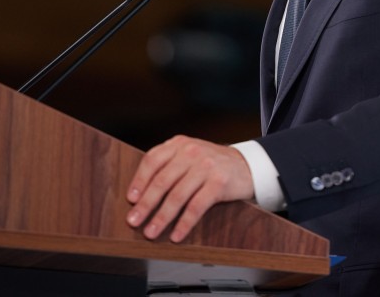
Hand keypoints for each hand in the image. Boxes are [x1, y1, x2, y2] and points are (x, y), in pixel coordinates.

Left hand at [125, 135, 254, 242]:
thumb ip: (169, 166)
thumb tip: (140, 194)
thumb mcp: (190, 156)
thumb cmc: (213, 165)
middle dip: (146, 205)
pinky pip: (196, 206)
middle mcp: (191, 152)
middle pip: (162, 181)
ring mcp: (206, 166)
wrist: (248, 166)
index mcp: (180, 144)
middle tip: (134, 222)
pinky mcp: (219, 183)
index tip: (131, 200)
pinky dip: (184, 223)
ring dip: (162, 217)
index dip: (139, 181)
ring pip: (177, 196)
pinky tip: (177, 234)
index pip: (152, 160)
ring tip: (152, 232)